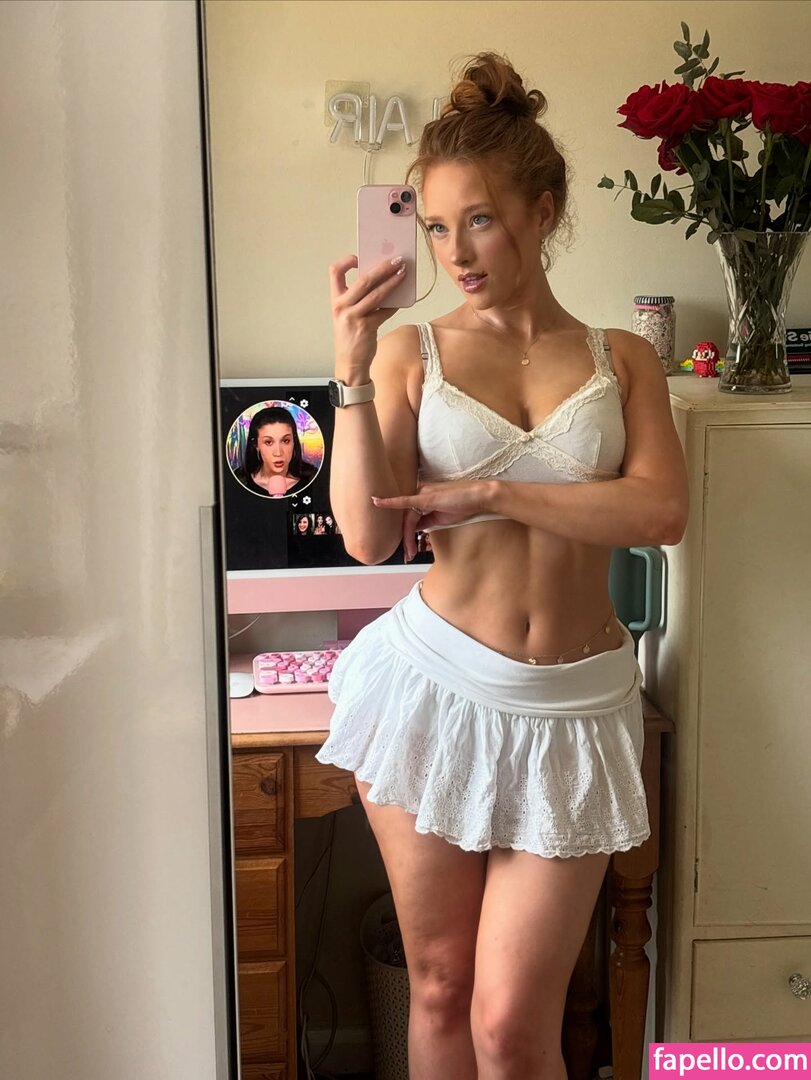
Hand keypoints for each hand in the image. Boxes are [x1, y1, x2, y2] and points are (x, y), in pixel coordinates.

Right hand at [329, 254, 406, 374]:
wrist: (349, 363)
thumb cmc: (350, 336)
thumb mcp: (347, 314)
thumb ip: (358, 298)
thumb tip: (381, 279)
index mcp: (336, 300)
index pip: (335, 272)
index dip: (347, 261)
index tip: (360, 257)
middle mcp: (342, 307)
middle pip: (363, 280)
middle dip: (382, 268)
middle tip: (396, 261)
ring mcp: (353, 317)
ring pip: (376, 294)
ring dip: (392, 282)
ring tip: (403, 274)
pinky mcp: (366, 328)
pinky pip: (384, 312)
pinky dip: (394, 305)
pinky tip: (402, 299)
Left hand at [371, 480, 492, 560]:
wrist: (479, 497)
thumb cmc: (464, 505)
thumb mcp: (441, 518)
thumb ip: (426, 521)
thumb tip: (416, 530)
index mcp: (423, 497)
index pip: (409, 517)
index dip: (406, 534)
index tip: (407, 548)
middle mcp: (420, 492)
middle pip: (407, 519)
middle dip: (406, 539)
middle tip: (409, 555)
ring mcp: (422, 493)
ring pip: (408, 518)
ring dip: (407, 538)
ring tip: (410, 553)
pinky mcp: (426, 496)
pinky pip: (405, 501)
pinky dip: (390, 502)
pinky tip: (377, 502)